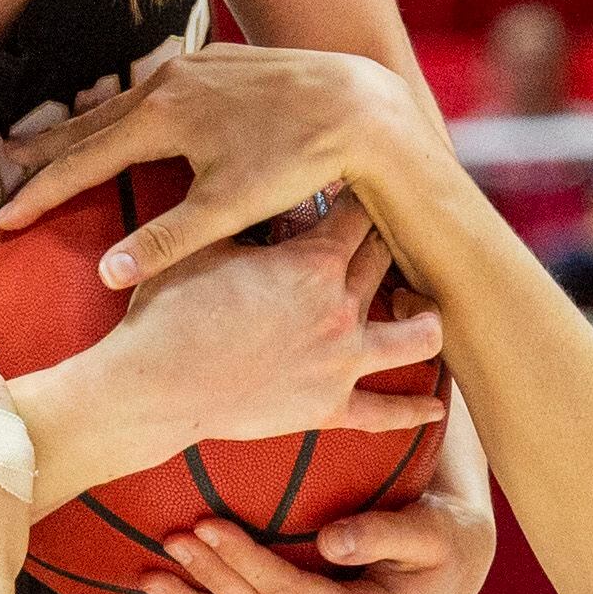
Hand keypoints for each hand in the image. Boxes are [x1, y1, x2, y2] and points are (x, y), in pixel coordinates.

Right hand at [0, 46, 427, 282]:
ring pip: (123, 102)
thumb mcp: (228, 210)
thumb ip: (167, 241)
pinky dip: (127, 109)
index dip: (42, 193)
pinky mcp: (218, 61)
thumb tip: (107, 272)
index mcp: (159, 119)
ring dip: (85, 125)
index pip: (83, 163)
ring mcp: (192, 67)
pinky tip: (123, 117)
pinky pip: (156, 88)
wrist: (357, 104)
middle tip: (3, 165)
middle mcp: (166, 83)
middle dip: (46, 149)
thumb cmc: (297, 162)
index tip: (4, 216)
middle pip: (91, 123)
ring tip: (52, 141)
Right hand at [91, 201, 444, 465]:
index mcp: (314, 262)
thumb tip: (247, 180)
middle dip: (390, 242)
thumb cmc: (169, 309)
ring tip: (425, 312)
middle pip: (388, 264)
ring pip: (416, 337)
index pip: (359, 215)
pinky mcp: (331, 409)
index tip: (364, 182)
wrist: (156, 386)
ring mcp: (342, 362)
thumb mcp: (205, 243)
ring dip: (427, 320)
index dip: (362, 194)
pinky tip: (436, 408)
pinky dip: (415, 411)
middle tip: (392, 230)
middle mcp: (342, 308)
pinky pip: (386, 413)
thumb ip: (241, 214)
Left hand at [145, 470, 496, 593]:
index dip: (244, 561)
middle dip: (210, 579)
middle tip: (168, 539)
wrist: (449, 577)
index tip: (205, 522)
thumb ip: (385, 532)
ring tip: (146, 580)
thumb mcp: (430, 529)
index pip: (290, 593)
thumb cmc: (439, 540)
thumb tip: (334, 541)